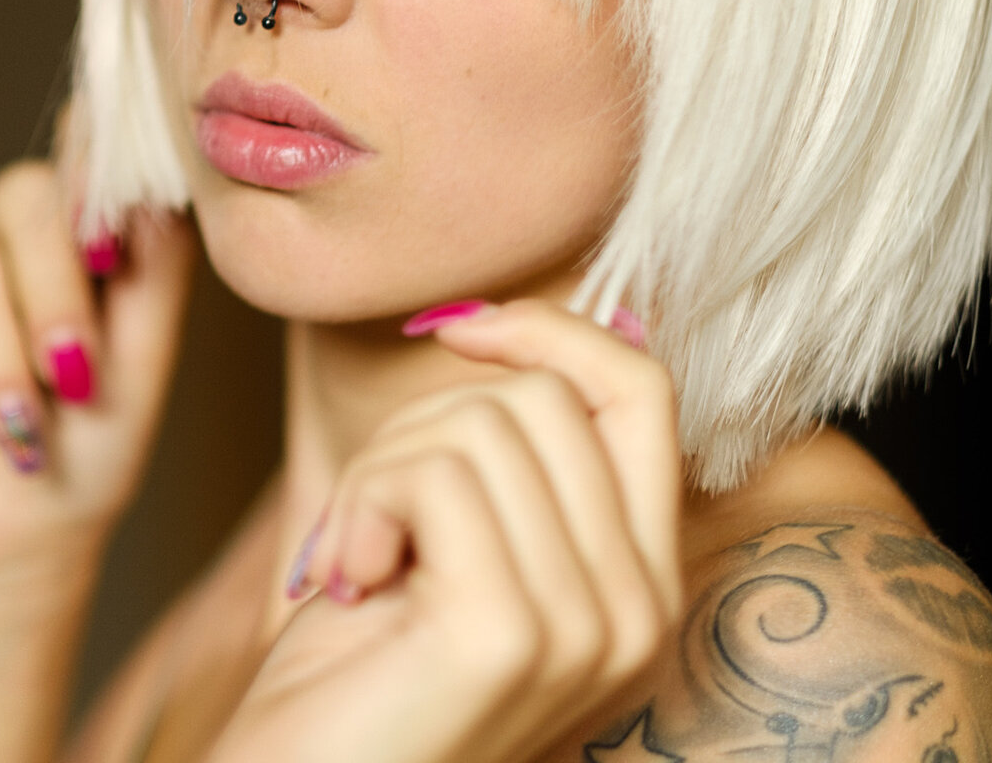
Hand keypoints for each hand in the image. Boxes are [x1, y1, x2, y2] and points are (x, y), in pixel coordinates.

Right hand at [0, 156, 195, 619]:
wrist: (14, 539)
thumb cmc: (87, 450)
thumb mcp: (143, 365)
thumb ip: (156, 273)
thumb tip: (156, 193)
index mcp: (75, 236)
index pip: (82, 154)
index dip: (96, 168)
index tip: (112, 238)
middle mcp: (3, 238)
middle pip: (22, 193)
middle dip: (53, 288)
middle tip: (73, 373)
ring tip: (16, 422)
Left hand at [209, 300, 681, 762]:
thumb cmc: (359, 667)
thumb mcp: (454, 539)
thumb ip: (506, 456)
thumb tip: (505, 323)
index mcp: (641, 581)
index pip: (644, 390)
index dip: (552, 332)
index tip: (459, 335)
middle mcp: (641, 611)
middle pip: (545, 397)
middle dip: (423, 423)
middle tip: (370, 519)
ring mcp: (587, 627)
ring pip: (481, 425)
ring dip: (379, 470)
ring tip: (355, 559)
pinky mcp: (508, 632)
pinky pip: (433, 473)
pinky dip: (361, 503)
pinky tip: (348, 580)